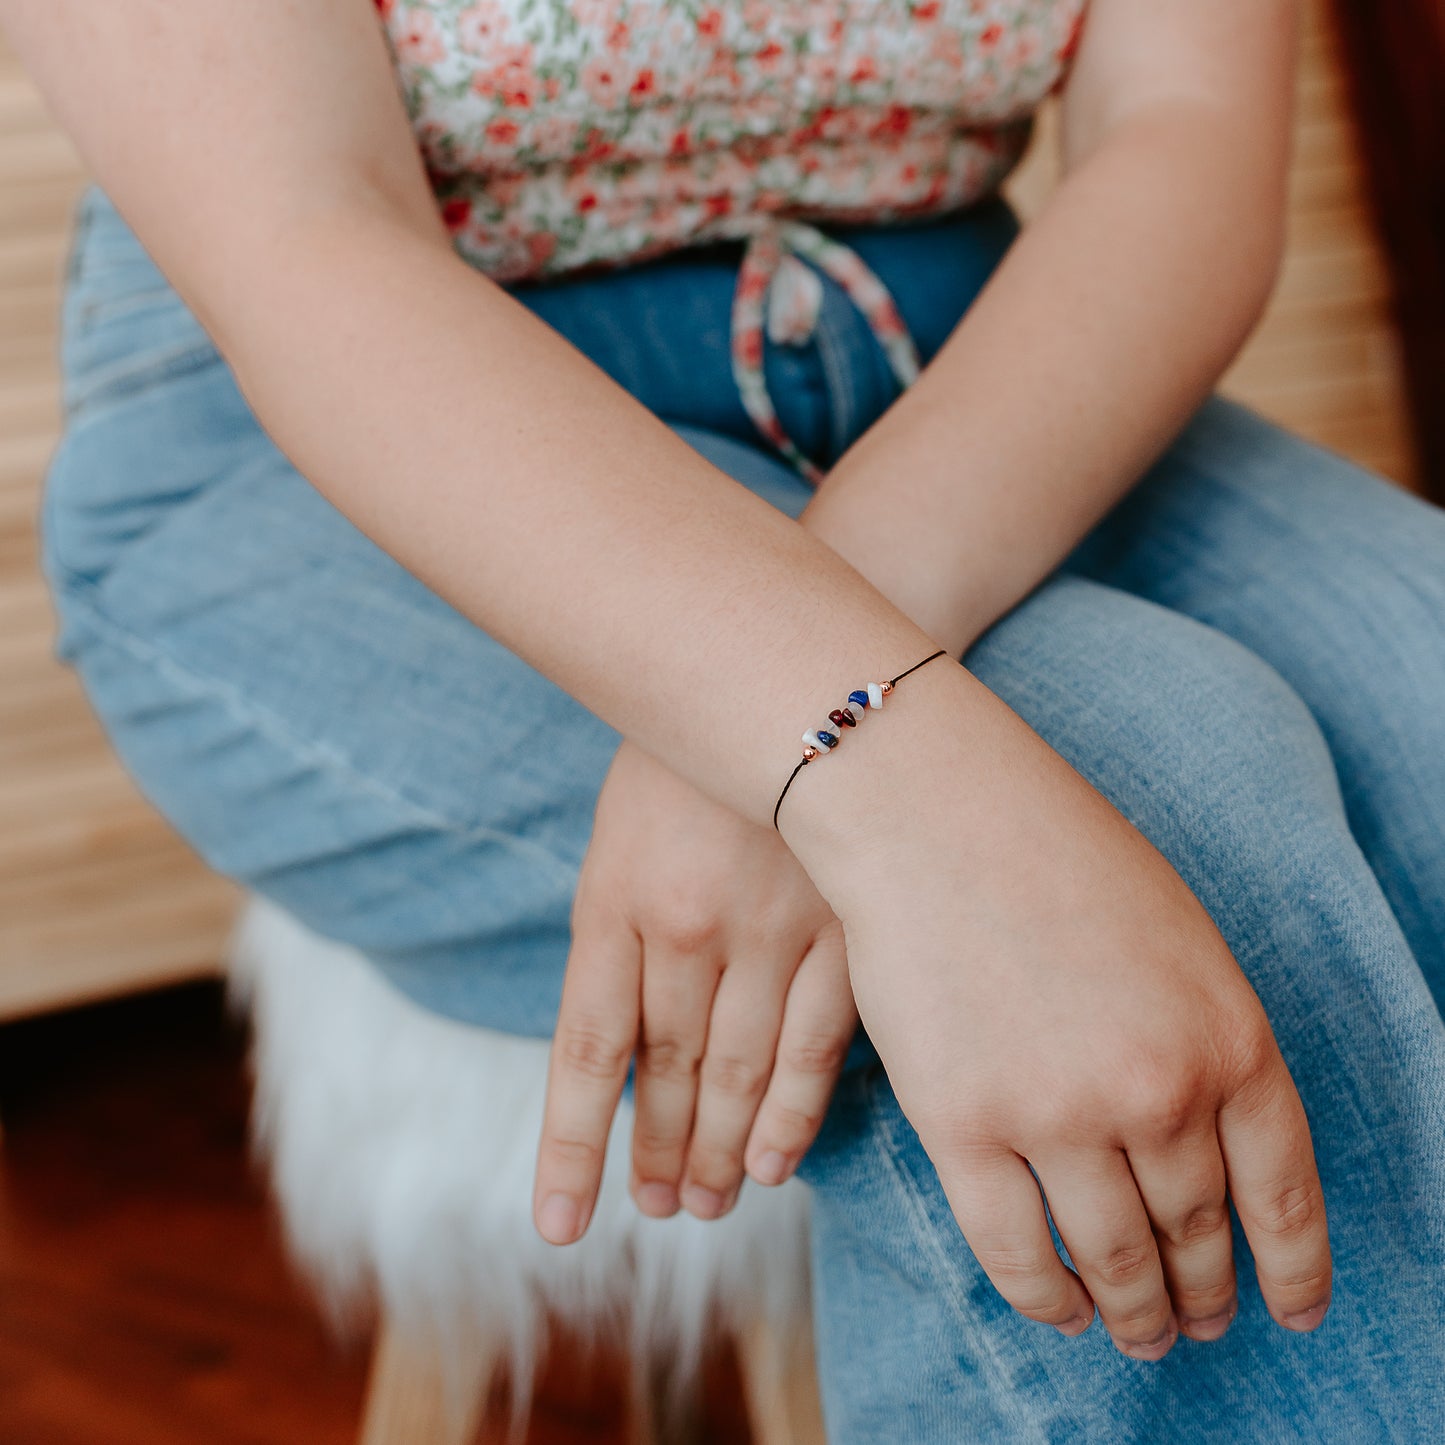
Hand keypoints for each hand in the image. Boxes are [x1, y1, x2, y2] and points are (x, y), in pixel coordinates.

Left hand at [532, 738, 856, 1244]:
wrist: (793, 676)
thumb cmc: (687, 762)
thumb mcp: (620, 834)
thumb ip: (615, 938)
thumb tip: (612, 1053)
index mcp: (617, 897)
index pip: (585, 1054)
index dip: (568, 1148)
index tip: (562, 1224)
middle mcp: (688, 925)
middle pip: (663, 1074)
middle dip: (656, 1154)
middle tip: (657, 1209)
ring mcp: (771, 929)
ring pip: (736, 1074)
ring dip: (716, 1151)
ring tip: (702, 1203)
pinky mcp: (843, 928)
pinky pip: (815, 1046)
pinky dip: (791, 1113)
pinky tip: (773, 1162)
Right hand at [792, 675, 1330, 1360]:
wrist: (933, 813)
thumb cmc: (1052, 853)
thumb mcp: (1179, 938)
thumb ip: (1206, 1042)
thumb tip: (1206, 1148)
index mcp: (1227, 1037)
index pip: (1282, 1193)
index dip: (1292, 1270)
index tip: (1289, 1312)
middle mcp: (1156, 1090)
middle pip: (1195, 1235)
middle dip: (1202, 1296)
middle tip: (1197, 1325)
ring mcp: (1056, 1114)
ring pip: (1112, 1260)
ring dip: (1129, 1313)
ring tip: (1133, 1333)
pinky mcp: (961, 1126)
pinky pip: (1013, 1252)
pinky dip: (1042, 1298)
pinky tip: (1057, 1310)